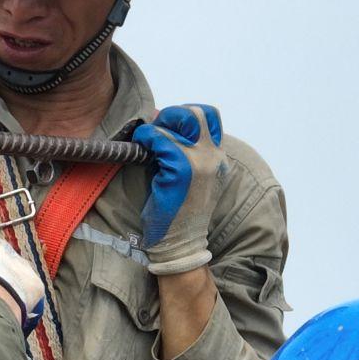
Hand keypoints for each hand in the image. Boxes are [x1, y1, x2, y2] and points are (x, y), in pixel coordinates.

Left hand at [131, 103, 227, 274]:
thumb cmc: (178, 215)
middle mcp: (214, 157)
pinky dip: (146, 139)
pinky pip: (160, 140)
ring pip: (178, 122)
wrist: (180, 246)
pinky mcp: (181, 171)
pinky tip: (140, 150)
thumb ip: (186, 155)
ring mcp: (200, 162)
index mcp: (218, 159)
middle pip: (196, 113)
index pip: (208, 117)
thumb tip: (161, 127)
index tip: (168, 129)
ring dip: (156, 128)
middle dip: (171, 115)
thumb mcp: (190, 181)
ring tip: (145, 143)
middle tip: (155, 131)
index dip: (185, 116)